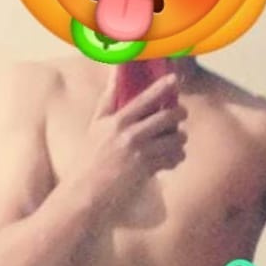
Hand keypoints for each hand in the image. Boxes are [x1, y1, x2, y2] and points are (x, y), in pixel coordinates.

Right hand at [85, 72, 186, 204]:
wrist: (85, 193)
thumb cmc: (89, 159)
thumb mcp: (95, 126)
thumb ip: (108, 99)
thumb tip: (115, 72)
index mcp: (116, 120)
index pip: (145, 98)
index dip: (163, 87)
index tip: (174, 80)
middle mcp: (129, 134)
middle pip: (167, 116)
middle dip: (179, 114)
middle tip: (180, 115)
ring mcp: (139, 153)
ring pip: (174, 138)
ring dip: (179, 139)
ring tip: (175, 141)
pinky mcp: (146, 170)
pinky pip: (172, 158)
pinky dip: (176, 157)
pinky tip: (170, 159)